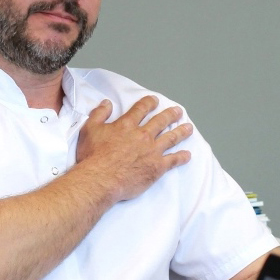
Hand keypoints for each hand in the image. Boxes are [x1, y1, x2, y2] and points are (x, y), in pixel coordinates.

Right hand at [75, 96, 192, 202]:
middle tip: (178, 111)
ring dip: (181, 132)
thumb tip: (107, 103)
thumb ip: (99, 114)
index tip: (155, 100)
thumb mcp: (90, 129)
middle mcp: (142, 135)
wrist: (101, 178)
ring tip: (188, 128)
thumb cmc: (93, 156)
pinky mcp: (157, 167)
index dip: (149, 103)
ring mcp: (152, 151)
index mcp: (127, 125)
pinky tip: (187, 155)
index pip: (141, 109)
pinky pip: (173, 160)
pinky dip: (181, 157)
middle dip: (170, 115)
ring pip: (171, 138)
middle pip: (160, 121)